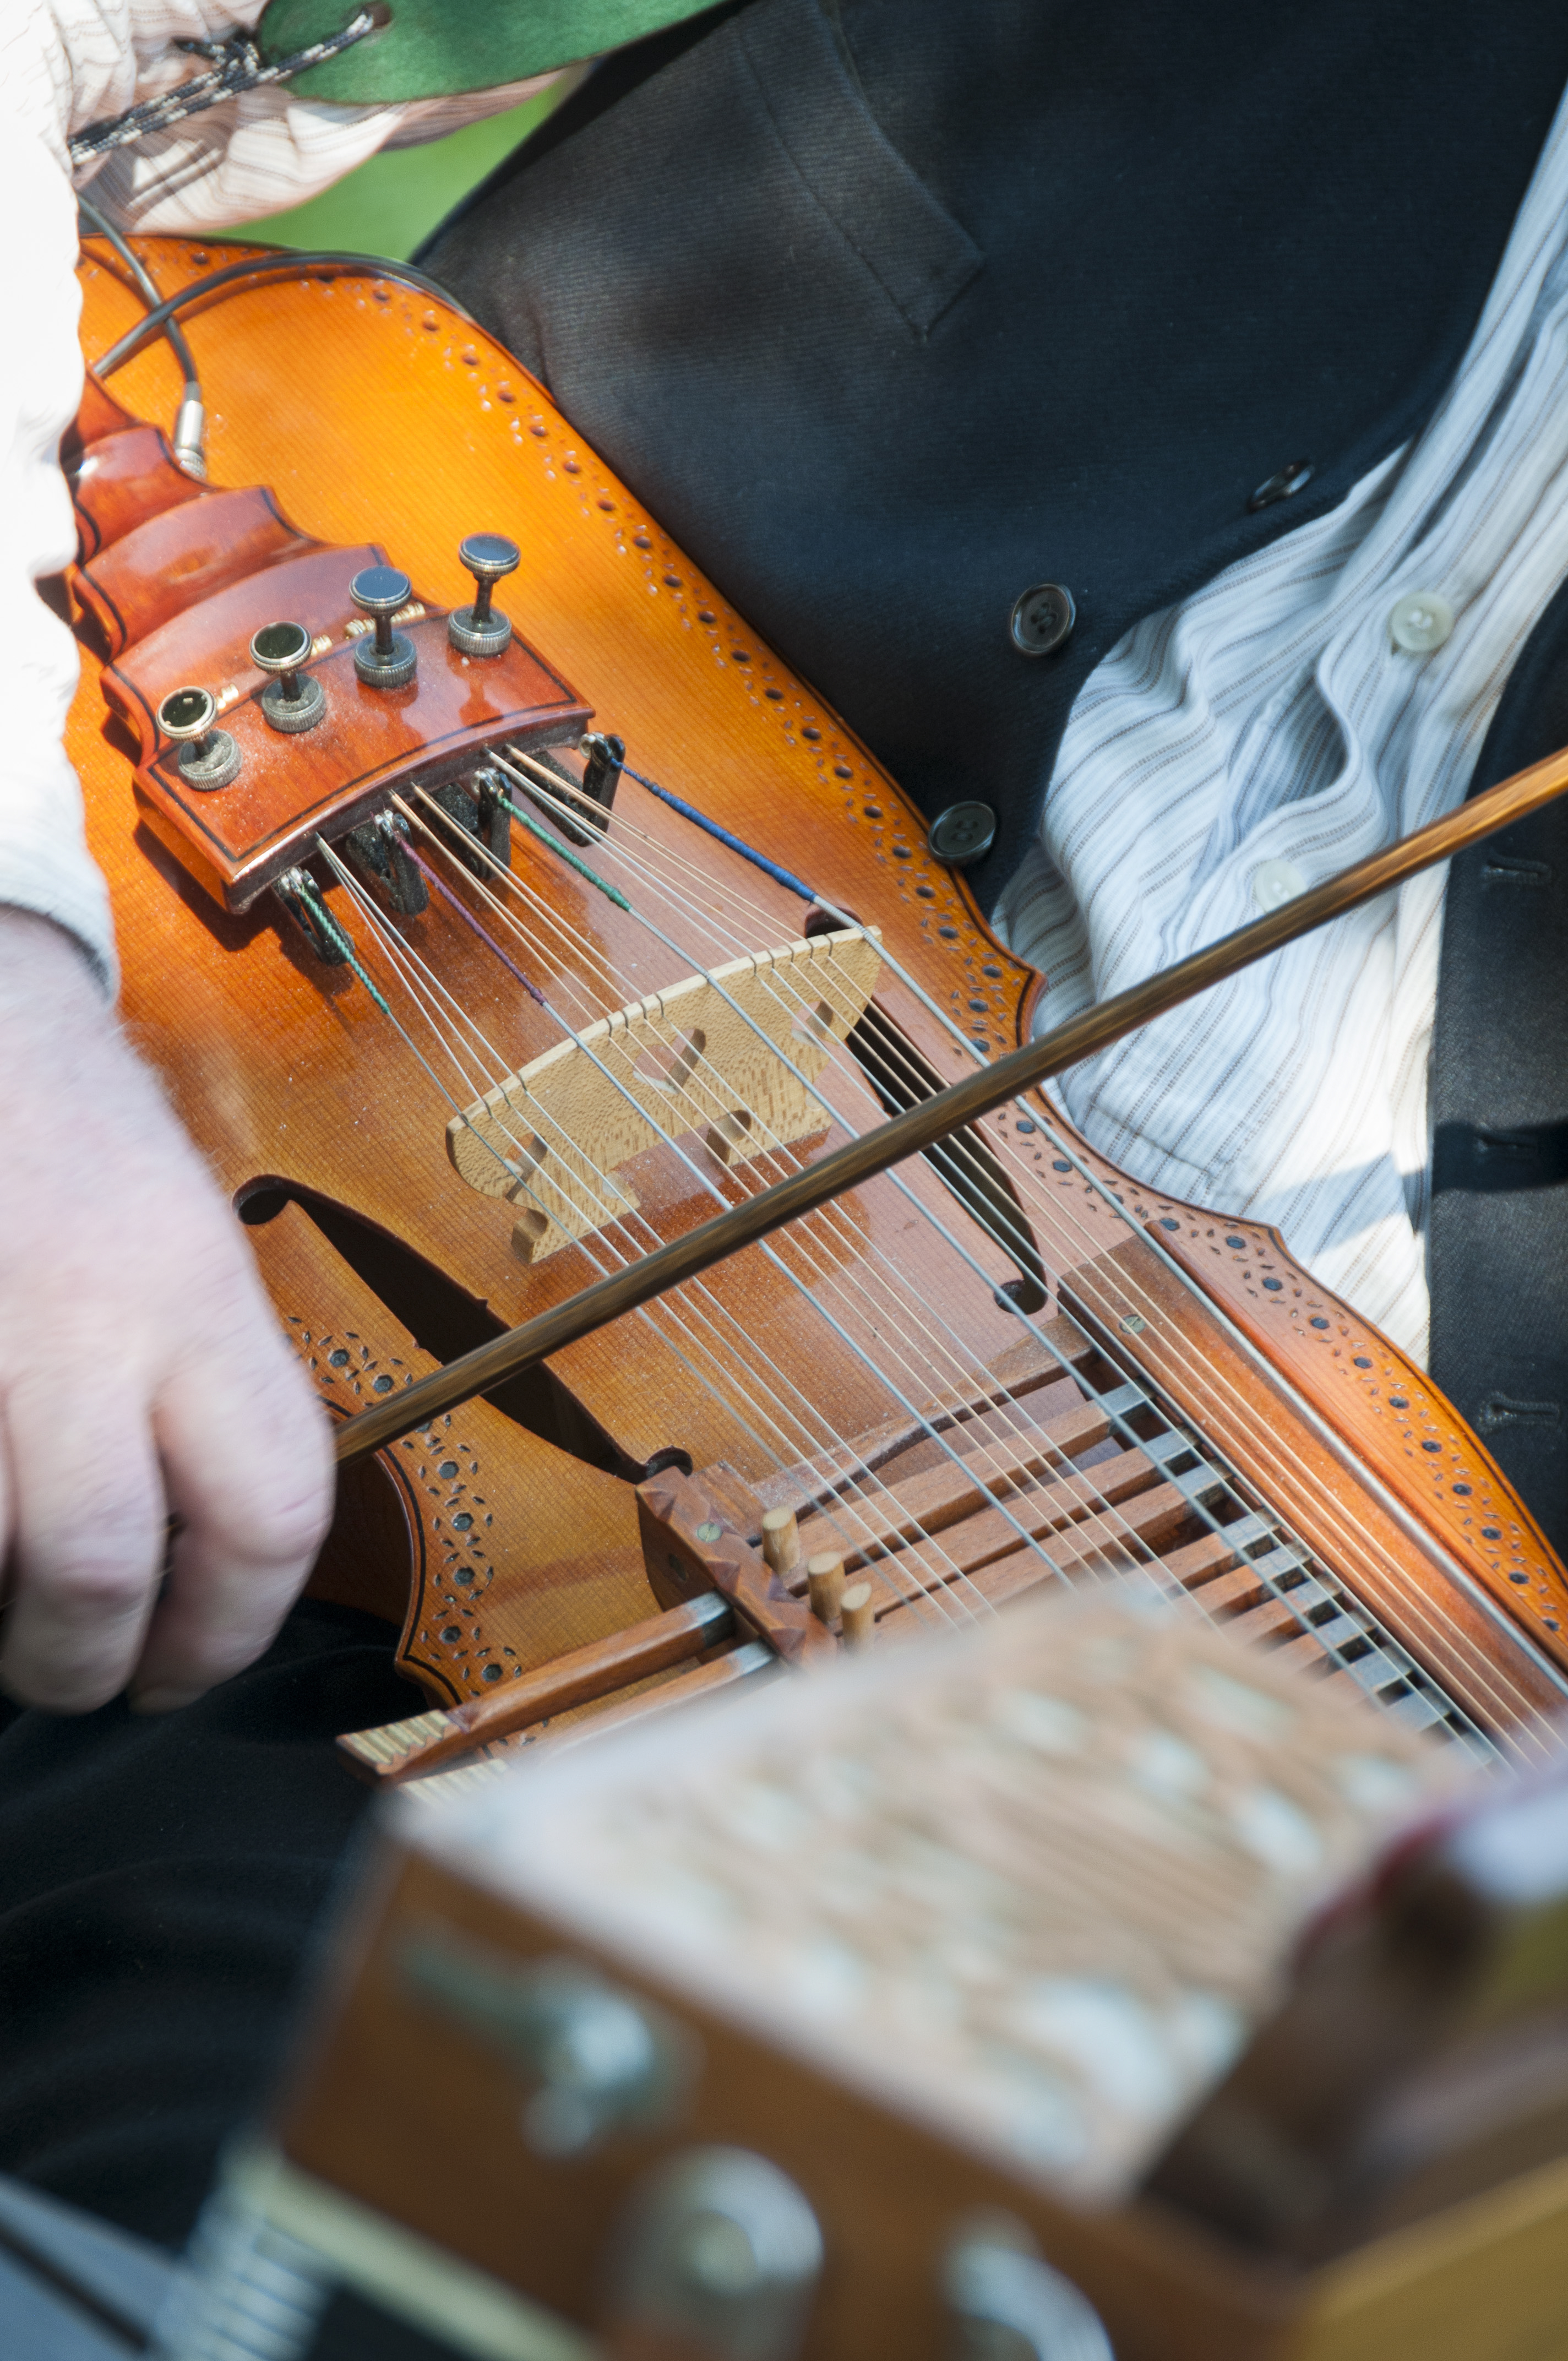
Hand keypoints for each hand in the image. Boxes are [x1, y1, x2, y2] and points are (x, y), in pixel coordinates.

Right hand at [0, 910, 333, 1712]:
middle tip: (78, 1672)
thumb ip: (205, 1387)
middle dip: (84, 1658)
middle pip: (99, 1564)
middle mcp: (89, 1319)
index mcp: (198, 1297)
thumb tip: (200, 1555)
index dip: (236, 1626)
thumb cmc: (76, 1133)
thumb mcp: (186, 1244)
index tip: (192, 1663)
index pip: (271, 1511)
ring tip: (6, 1612)